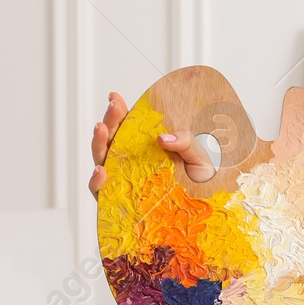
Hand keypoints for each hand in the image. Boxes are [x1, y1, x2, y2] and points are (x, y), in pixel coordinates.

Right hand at [88, 91, 215, 198]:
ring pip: (101, 161)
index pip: (126, 126)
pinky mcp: (120, 202)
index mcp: (145, 147)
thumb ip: (183, 141)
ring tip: (101, 129)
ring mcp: (124, 181)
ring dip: (98, 144)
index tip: (115, 97)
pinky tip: (101, 170)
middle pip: (111, 140)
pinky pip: (103, 192)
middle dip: (109, 122)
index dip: (117, 111)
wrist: (207, 207)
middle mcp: (130, 162)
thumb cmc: (200, 178)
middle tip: (113, 108)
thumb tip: (161, 138)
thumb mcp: (197, 153)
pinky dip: (97, 181)